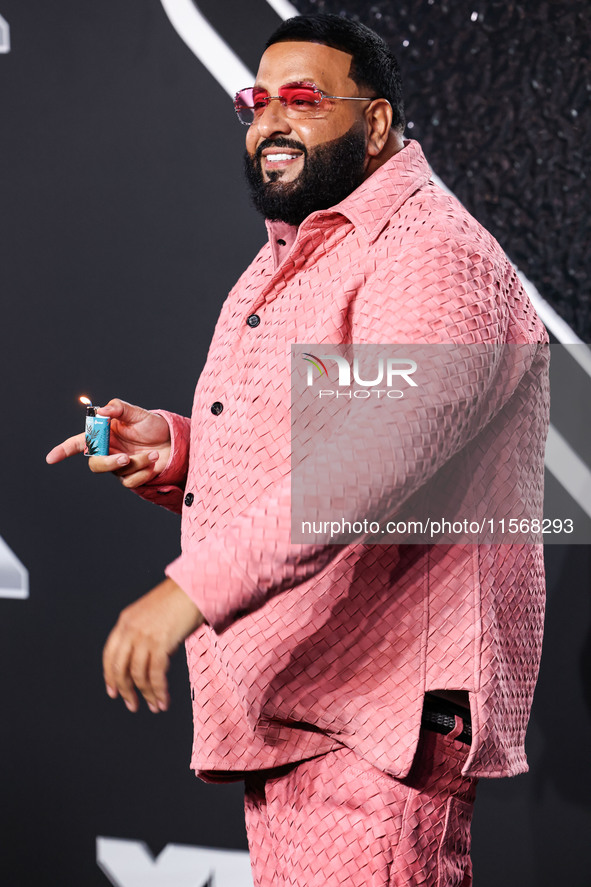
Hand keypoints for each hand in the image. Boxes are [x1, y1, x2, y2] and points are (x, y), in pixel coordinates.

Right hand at [45, 398, 170, 487]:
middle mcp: (108, 451)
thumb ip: (119, 408)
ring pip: (116, 471)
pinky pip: (130, 481)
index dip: (63, 450)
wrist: (173, 441)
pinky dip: (144, 472)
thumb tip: (102, 410)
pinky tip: (155, 463)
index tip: (51, 458)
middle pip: (95, 463)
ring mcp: (119, 466)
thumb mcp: (137, 412)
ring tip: (154, 454)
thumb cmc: (152, 425)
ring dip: (137, 463)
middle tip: (126, 457)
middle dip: (108, 462)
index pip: (78, 443)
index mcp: (104, 435)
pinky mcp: (131, 477)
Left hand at [103, 578, 203, 712]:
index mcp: (124, 621)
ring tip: (154, 706)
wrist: (194, 587)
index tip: (113, 692)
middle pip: (120, 668)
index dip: (110, 676)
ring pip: (138, 674)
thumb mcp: (151, 615)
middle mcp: (130, 629)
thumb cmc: (178, 601)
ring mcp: (144, 636)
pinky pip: (156, 674)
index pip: (109, 654)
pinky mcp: (160, 643)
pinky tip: (163, 701)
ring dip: (146, 694)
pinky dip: (158, 691)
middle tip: (132, 705)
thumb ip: (144, 634)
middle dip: (125, 690)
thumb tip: (149, 661)